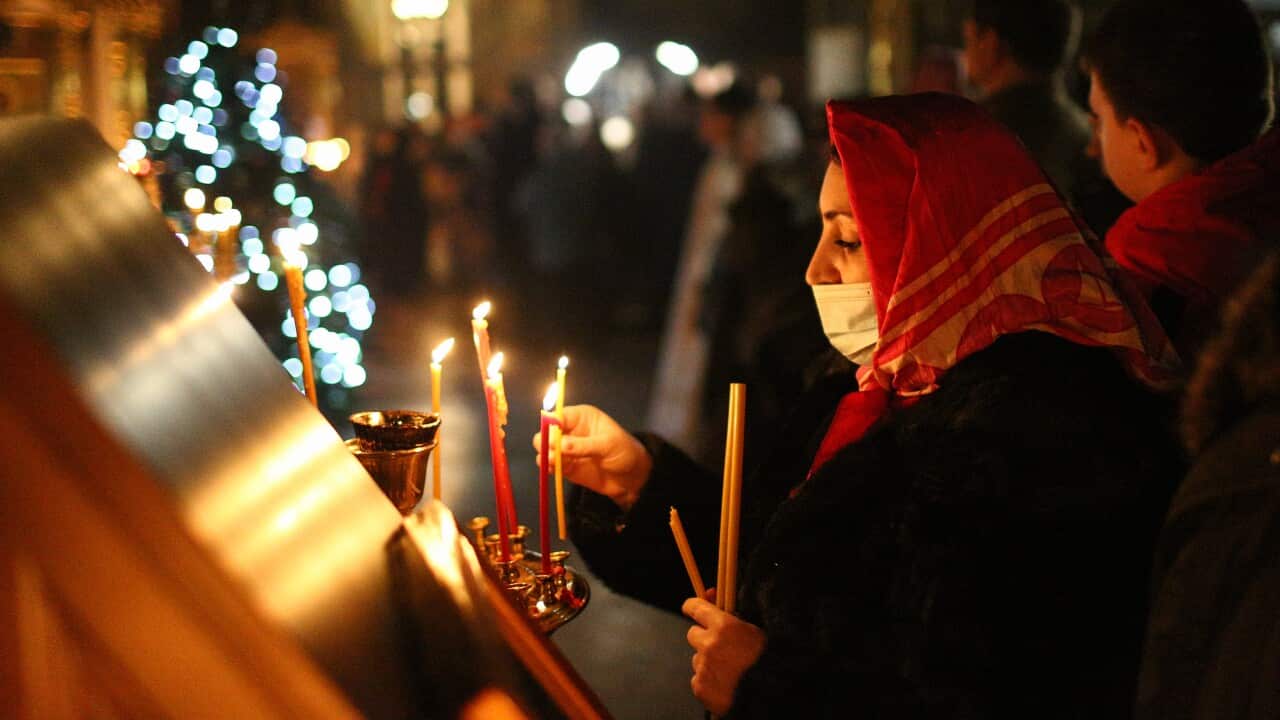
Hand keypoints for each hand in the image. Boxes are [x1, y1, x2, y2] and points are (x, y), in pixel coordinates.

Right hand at [532, 404, 651, 511]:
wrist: (631, 478)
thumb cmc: (625, 452)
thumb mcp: (608, 445)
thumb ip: (584, 445)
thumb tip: (560, 445)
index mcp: (581, 417)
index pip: (558, 415)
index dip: (551, 425)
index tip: (552, 438)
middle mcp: (570, 431)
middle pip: (546, 431)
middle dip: (545, 440)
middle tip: (552, 450)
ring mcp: (566, 449)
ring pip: (544, 448)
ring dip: (545, 455)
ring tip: (554, 461)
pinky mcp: (565, 466)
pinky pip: (550, 465)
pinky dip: (549, 467)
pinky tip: (554, 469)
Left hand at [683, 596, 765, 714]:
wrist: (770, 694)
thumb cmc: (768, 661)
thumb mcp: (755, 631)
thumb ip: (732, 617)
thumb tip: (712, 596)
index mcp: (724, 626)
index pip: (696, 608)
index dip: (693, 607)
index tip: (690, 608)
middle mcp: (709, 645)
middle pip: (693, 634)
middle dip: (703, 638)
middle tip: (720, 646)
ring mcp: (703, 667)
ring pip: (697, 659)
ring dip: (707, 661)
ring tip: (728, 670)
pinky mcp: (700, 687)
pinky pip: (698, 679)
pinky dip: (708, 681)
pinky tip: (724, 684)